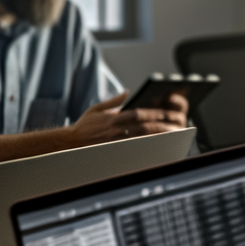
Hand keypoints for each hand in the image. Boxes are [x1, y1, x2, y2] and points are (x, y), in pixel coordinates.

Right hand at [66, 92, 189, 146]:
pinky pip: (135, 149)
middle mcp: (115, 130)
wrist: (70, 143)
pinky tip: (159, 147)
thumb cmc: (84, 126)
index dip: (152, 113)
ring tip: (171, 135)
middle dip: (160, 125)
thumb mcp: (96, 109)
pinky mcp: (115, 152)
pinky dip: (148, 147)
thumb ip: (114, 101)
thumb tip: (128, 92)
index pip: (137, 114)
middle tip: (174, 124)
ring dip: (157, 137)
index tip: (165, 113)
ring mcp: (116, 143)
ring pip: (141, 139)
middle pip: (142, 127)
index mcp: (113, 118)